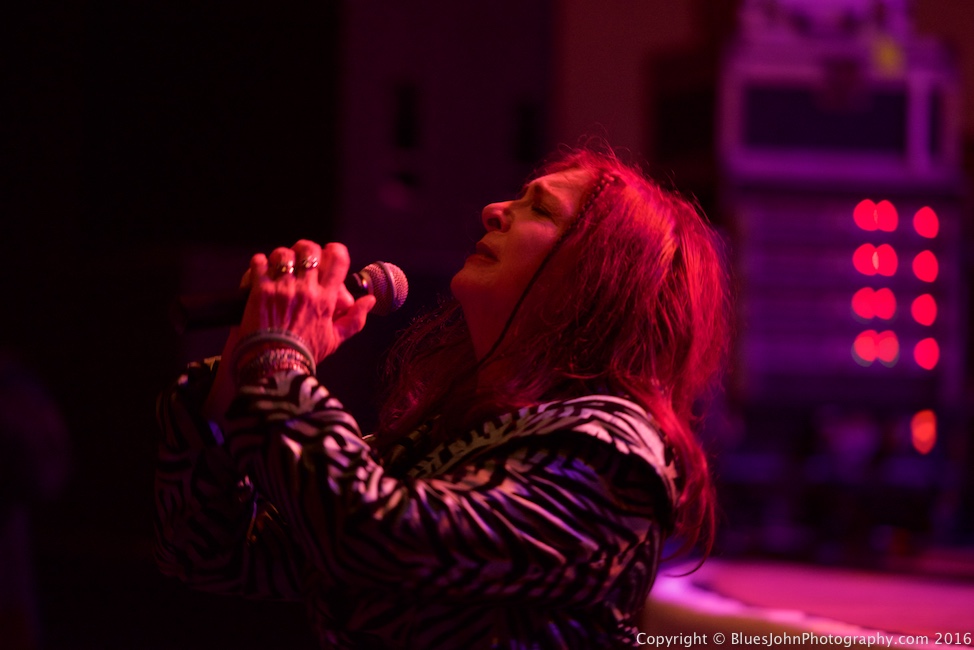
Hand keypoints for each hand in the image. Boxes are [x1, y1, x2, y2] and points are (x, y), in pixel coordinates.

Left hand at [203, 241, 374, 425]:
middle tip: (300, 260)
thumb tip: (370, 301)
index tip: (328, 254)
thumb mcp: (335, 339)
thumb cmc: (304, 354)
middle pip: (309, 250)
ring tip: (278, 268)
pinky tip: (260, 274)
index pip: (337, 259)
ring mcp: (282, 288)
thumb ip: (355, 319)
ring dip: (280, 258)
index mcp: (326, 298)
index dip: (334, 250)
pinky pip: (259, 262)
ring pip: (283, 253)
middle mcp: (306, 289)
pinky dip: (259, 264)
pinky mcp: (260, 290)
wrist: (273, 366)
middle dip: (305, 250)